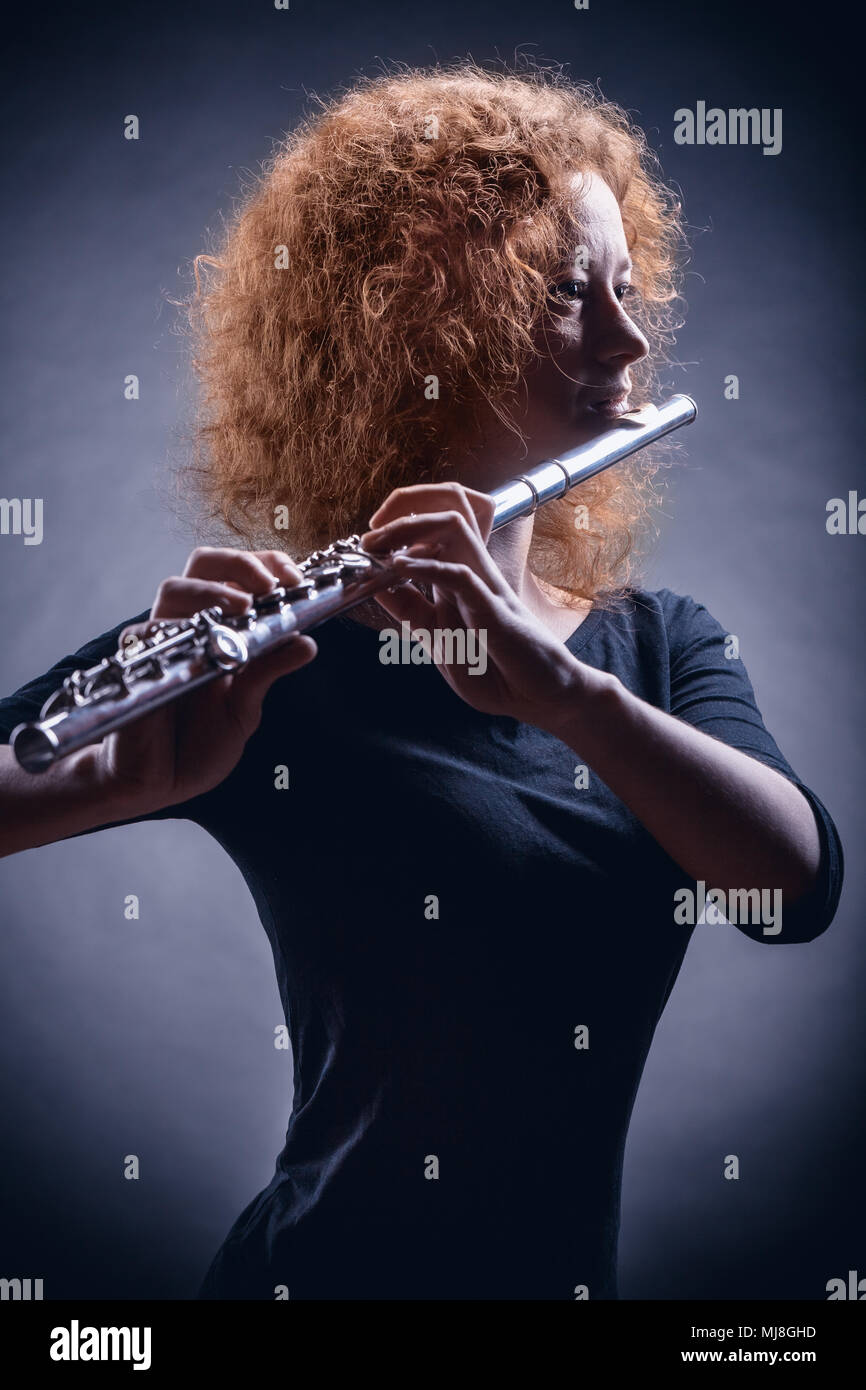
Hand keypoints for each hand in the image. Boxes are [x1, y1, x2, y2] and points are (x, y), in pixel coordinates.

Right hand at [95, 547, 316, 811]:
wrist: (158, 783)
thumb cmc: (198, 745)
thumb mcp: (244, 709)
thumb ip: (268, 672)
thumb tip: (308, 643)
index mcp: (220, 628)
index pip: (239, 574)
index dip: (265, 565)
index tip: (294, 578)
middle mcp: (189, 625)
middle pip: (203, 564)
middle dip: (239, 564)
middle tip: (270, 586)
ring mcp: (160, 640)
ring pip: (174, 589)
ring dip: (211, 591)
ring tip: (242, 608)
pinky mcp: (134, 662)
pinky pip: (145, 634)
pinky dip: (174, 631)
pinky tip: (199, 644)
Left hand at [362, 482, 605, 736]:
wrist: (540, 698)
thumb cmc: (496, 671)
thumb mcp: (438, 639)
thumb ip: (412, 612)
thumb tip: (378, 587)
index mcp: (456, 578)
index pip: (430, 528)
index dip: (394, 524)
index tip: (363, 546)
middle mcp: (472, 572)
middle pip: (443, 510)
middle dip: (400, 510)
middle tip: (367, 537)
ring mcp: (485, 586)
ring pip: (453, 526)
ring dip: (410, 527)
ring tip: (377, 543)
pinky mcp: (495, 610)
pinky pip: (460, 576)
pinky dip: (425, 568)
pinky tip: (397, 569)